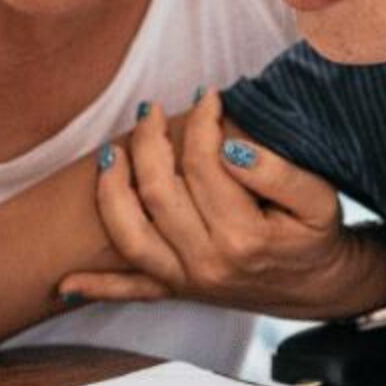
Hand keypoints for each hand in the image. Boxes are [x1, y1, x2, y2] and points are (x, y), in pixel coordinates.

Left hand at [62, 91, 385, 316]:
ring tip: (110, 151)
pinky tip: (65, 283)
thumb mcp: (318, 199)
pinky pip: (130, 290)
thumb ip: (277, 171)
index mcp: (243, 237)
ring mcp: (187, 280)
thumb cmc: (317, 236)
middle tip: (150, 108)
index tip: (208, 95)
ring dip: (111, 191)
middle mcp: (206, 263)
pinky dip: (97, 287)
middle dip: (149, 141)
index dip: (202, 122)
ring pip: (130, 234)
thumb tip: (228, 146)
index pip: (204, 164)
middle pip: (158, 191)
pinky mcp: (178, 290)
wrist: (321, 287)